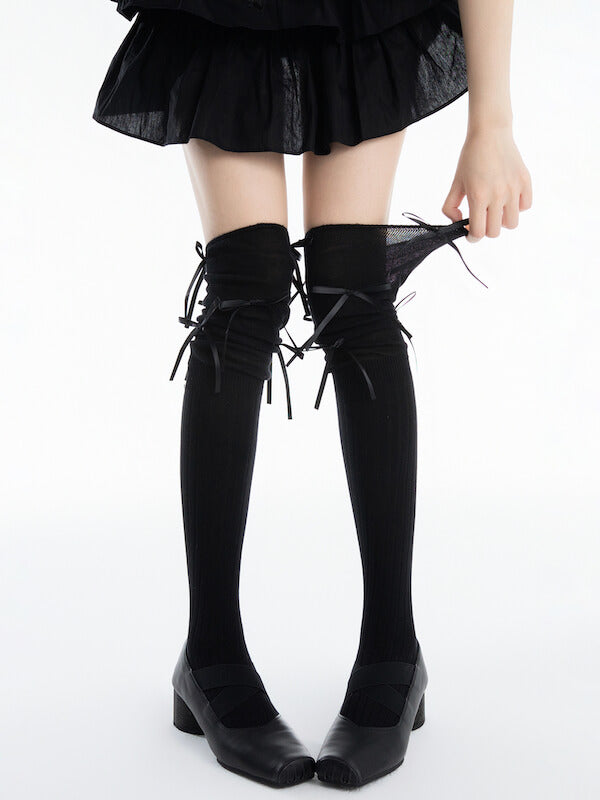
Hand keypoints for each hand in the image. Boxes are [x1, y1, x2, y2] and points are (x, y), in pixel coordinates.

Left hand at [442, 124, 532, 241]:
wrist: (490, 133)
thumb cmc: (470, 158)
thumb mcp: (455, 183)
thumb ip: (450, 207)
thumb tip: (459, 223)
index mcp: (478, 196)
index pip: (478, 232)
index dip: (473, 237)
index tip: (471, 233)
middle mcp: (498, 194)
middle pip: (495, 232)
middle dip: (486, 230)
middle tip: (482, 218)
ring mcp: (513, 189)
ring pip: (512, 223)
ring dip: (502, 221)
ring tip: (496, 209)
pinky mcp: (525, 182)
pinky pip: (525, 207)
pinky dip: (517, 207)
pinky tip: (508, 198)